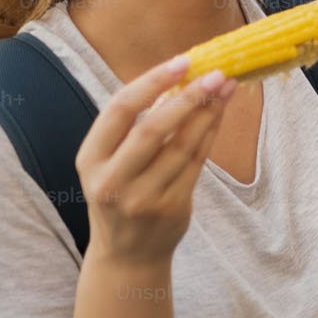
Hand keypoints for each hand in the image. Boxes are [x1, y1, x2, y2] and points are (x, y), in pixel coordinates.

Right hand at [77, 56, 236, 264]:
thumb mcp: (109, 162)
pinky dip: (210, 133)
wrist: (127, 255)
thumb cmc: (120, 193)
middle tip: (216, 72)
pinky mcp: (171, 208)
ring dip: (208, 111)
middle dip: (188, 96)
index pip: (119, 110)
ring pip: (182, 145)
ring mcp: (142, 198)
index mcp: (90, 160)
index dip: (152, 82)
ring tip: (227, 86)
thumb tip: (177, 77)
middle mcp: (112, 180)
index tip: (182, 61)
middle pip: (153, 129)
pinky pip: (197, 163)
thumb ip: (133, 126)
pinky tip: (221, 113)